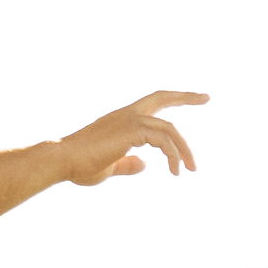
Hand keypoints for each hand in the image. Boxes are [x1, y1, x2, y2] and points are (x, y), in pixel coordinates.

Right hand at [48, 88, 207, 186]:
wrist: (61, 161)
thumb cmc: (79, 165)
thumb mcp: (109, 166)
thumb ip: (127, 164)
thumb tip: (144, 165)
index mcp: (121, 120)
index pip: (151, 103)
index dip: (172, 99)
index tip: (192, 98)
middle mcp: (126, 114)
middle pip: (161, 97)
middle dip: (186, 96)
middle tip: (206, 97)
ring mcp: (129, 120)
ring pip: (169, 129)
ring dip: (183, 149)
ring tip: (190, 170)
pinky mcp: (131, 130)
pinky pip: (163, 140)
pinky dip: (173, 155)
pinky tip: (176, 171)